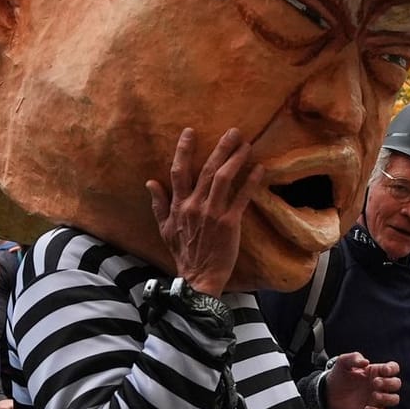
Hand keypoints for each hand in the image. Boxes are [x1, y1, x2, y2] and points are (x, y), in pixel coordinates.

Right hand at [145, 128, 267, 295]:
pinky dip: (251, 182)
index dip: (184, 150)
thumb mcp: (165, 228)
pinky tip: (260, 169)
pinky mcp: (229, 223)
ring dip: (236, 159)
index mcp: (179, 205)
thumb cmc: (183, 253)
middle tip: (234, 131)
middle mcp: (194, 205)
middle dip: (221, 148)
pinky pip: (241, 198)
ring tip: (246, 145)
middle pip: (207, 169)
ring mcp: (212, 213)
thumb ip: (159, 204)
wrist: (199, 277)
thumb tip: (150, 182)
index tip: (190, 131)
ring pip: (224, 179)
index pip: (179, 171)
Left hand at [325, 353, 401, 408]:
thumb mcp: (342, 362)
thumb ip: (354, 357)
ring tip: (374, 396)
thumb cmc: (338, 376)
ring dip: (387, 397)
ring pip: (394, 399)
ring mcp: (376, 399)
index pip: (393, 368)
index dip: (392, 369)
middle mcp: (379, 386)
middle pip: (397, 383)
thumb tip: (366, 362)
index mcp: (376, 372)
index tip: (384, 371)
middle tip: (374, 382)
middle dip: (389, 383)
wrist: (328, 394)